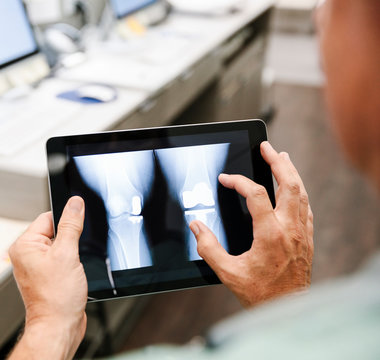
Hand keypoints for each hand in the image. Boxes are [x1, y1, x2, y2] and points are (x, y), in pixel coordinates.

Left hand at [8, 197, 87, 359]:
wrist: (59, 327)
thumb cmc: (55, 299)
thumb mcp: (67, 254)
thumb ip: (71, 225)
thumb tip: (75, 204)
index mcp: (24, 245)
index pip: (48, 217)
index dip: (66, 221)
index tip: (77, 228)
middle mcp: (27, 255)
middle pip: (56, 231)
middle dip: (70, 240)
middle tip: (71, 257)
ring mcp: (37, 267)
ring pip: (62, 247)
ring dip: (72, 254)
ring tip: (70, 270)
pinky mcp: (48, 276)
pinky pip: (63, 260)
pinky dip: (72, 264)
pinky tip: (72, 276)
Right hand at [190, 142, 313, 307]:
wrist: (288, 309)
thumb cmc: (260, 293)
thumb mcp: (228, 272)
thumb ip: (208, 248)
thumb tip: (196, 227)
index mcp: (269, 234)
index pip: (255, 195)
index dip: (239, 182)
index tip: (226, 179)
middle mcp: (289, 229)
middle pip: (288, 185)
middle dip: (277, 162)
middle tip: (267, 147)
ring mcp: (301, 233)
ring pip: (301, 193)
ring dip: (291, 172)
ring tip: (282, 157)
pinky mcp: (306, 239)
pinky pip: (306, 208)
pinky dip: (299, 192)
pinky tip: (294, 188)